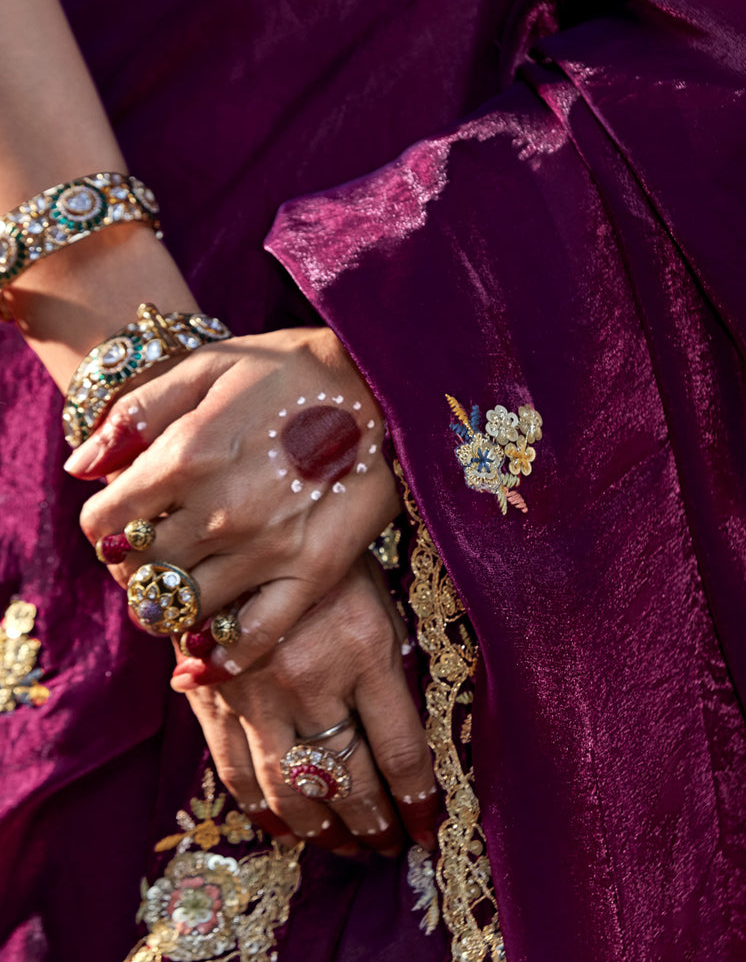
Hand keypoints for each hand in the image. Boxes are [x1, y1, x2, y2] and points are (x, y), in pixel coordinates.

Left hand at [71, 327, 401, 676]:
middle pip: (138, 572)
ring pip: (182, 610)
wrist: (385, 383)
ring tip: (181, 584)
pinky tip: (200, 659)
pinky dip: (218, 660)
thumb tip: (80, 467)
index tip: (123, 519)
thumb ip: (136, 412)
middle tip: (154, 550)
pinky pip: (252, 639)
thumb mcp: (207, 364)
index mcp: (184, 454)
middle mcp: (218, 510)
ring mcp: (266, 549)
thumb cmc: (292, 367)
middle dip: (133, 565)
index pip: (103, 524)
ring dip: (168, 604)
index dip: (103, 525)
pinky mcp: (312, 574)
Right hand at [178, 555, 438, 856]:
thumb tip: (408, 735)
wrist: (237, 526)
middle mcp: (311, 677)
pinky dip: (264, 811)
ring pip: (291, 789)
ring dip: (323, 830)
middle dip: (374, 823)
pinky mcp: (213, 698)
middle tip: (390, 846)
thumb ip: (389, 662)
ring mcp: (256, 692)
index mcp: (363, 647)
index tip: (430, 827)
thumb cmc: (324, 554)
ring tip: (347, 847)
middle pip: (348, 779)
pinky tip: (286, 829)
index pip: (401, 750)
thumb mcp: (375, 593)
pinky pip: (236, 773)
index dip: (420, 800)